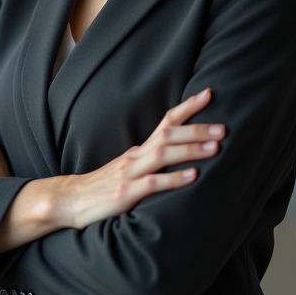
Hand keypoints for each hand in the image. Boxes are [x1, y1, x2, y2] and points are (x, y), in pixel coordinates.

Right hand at [51, 88, 223, 229]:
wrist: (71, 200)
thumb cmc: (105, 187)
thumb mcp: (130, 169)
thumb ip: (151, 162)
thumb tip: (180, 155)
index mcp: (139, 150)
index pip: (166, 121)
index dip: (187, 107)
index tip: (209, 93)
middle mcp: (136, 156)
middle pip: (168, 135)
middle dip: (197, 129)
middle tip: (224, 127)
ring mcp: (130, 174)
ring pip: (163, 155)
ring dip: (190, 150)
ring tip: (215, 147)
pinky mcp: (126, 194)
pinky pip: (153, 184)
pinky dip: (174, 179)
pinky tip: (192, 177)